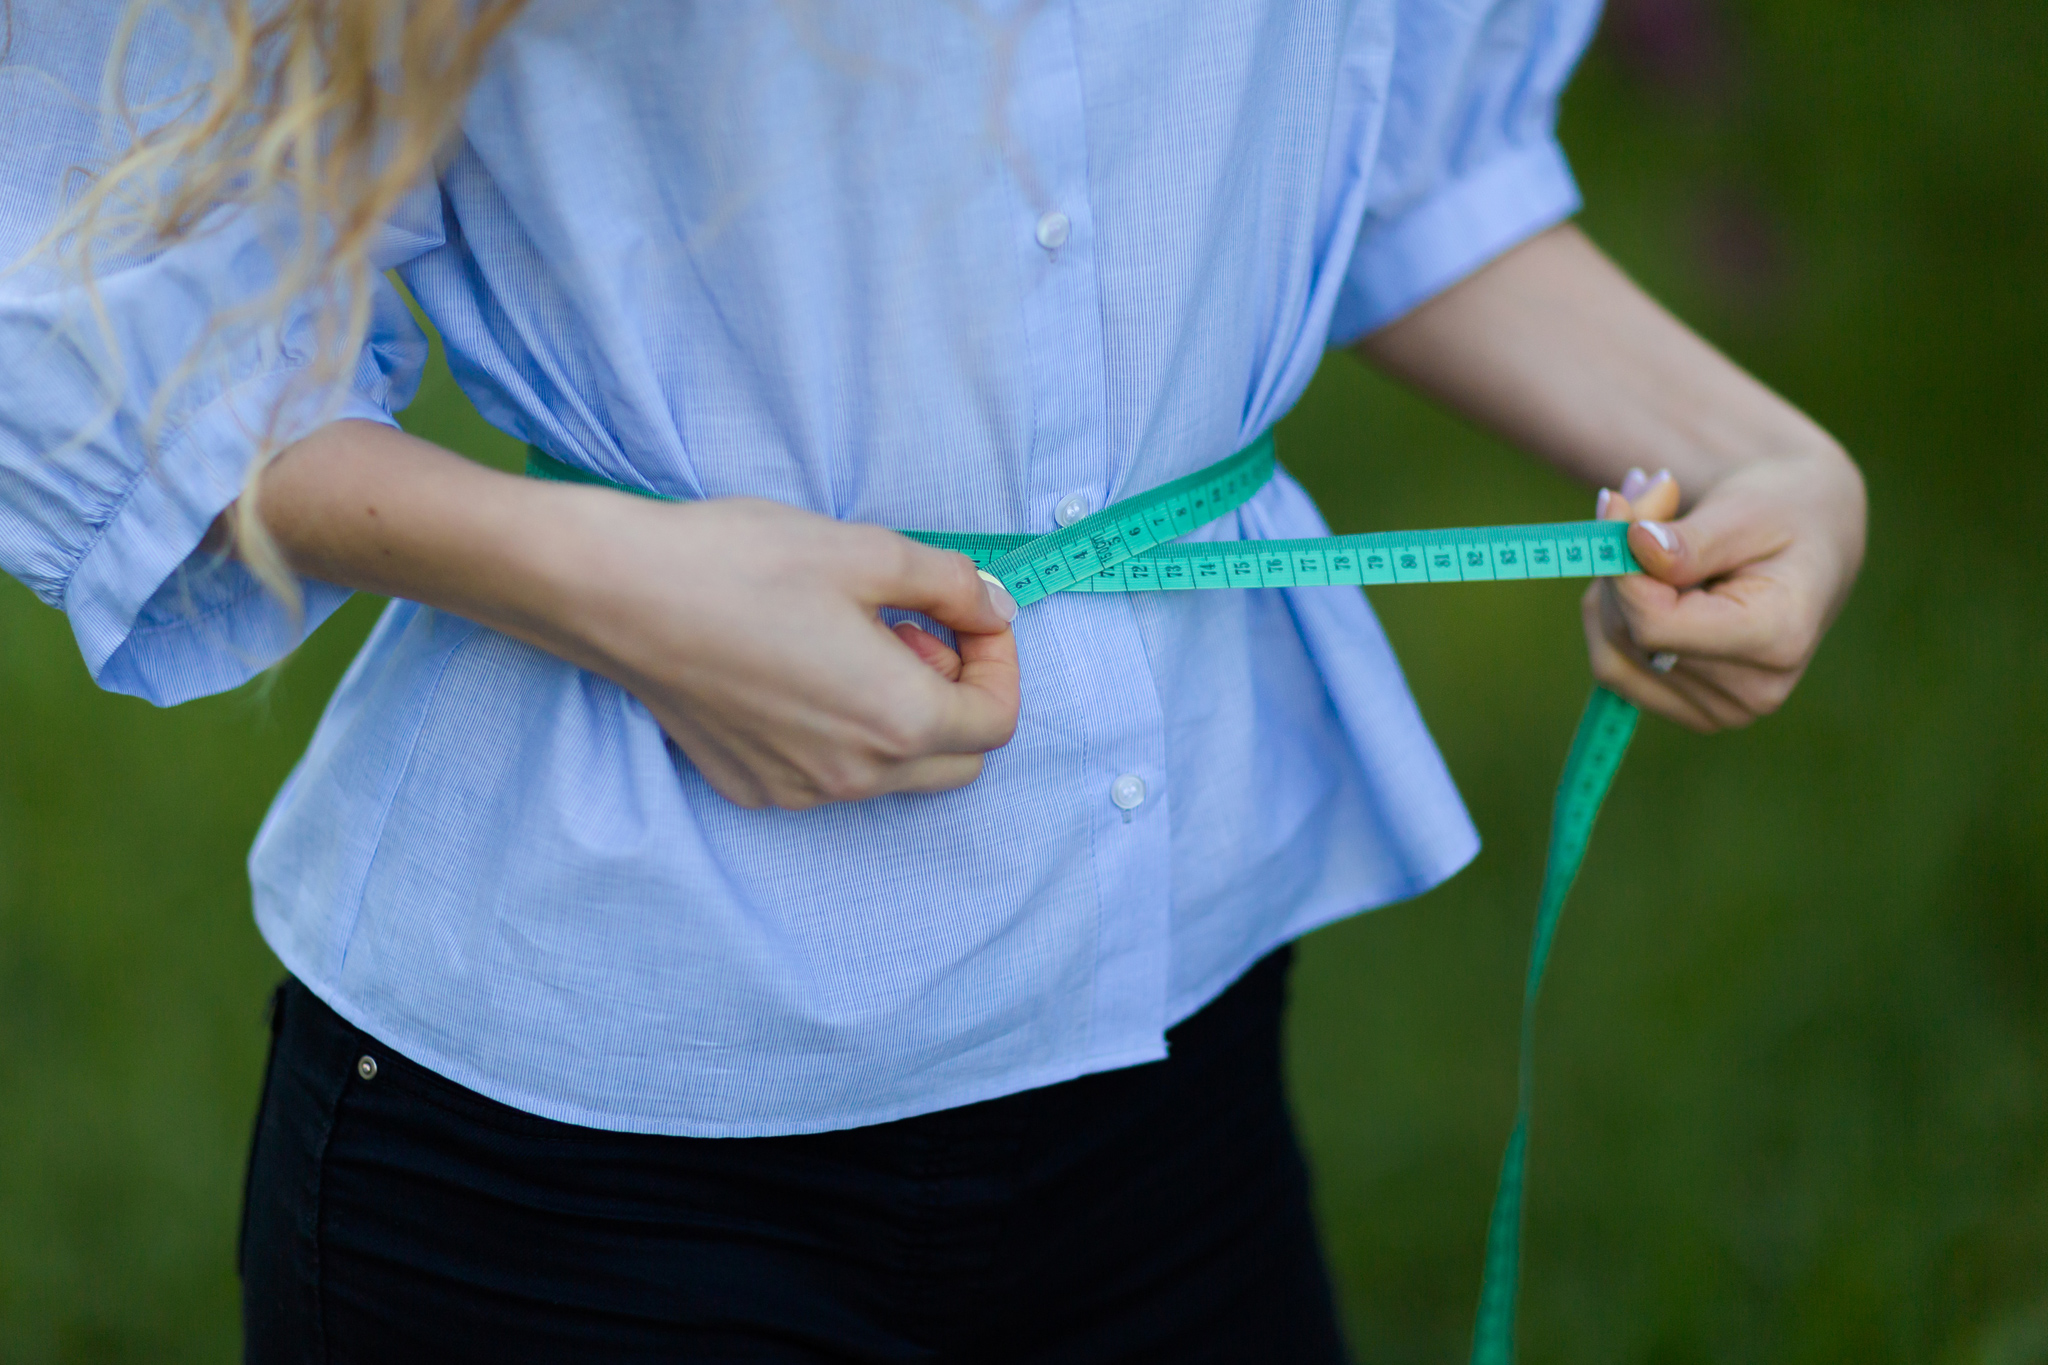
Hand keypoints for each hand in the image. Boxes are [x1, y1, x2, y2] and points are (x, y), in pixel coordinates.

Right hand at [554, 492, 1021, 808]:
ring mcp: (799, 789)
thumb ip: (954, 586)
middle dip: (955, 696)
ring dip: (899, 714)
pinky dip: (842, 732)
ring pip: (893, 772)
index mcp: (897, 719)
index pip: (996, 722)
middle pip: (957, 760)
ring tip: (849, 642)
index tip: (970, 619)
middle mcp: (855, 775)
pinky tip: (799, 669)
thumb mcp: (870, 551)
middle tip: (910, 630)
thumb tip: (993, 608)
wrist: (618, 593)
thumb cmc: (741, 564)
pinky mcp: (753, 786)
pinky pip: (830, 775)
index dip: (999, 664)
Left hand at [1581, 449, 1864, 731]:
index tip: (1616, 504)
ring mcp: (1721, 710)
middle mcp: (1753, 690)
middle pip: (1632, 635)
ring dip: (1613, 586)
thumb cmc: (1784, 514)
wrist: (1808, 539)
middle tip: (1643, 493)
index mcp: (1778, 638)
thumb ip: (1691, 539)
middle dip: (1619, 562)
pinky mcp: (1692, 709)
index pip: (1656, 625)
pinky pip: (1614, 665)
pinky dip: (1613, 614)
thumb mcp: (1746, 509)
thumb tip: (1633, 546)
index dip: (1621, 568)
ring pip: (1613, 651)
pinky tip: (1645, 577)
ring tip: (1654, 531)